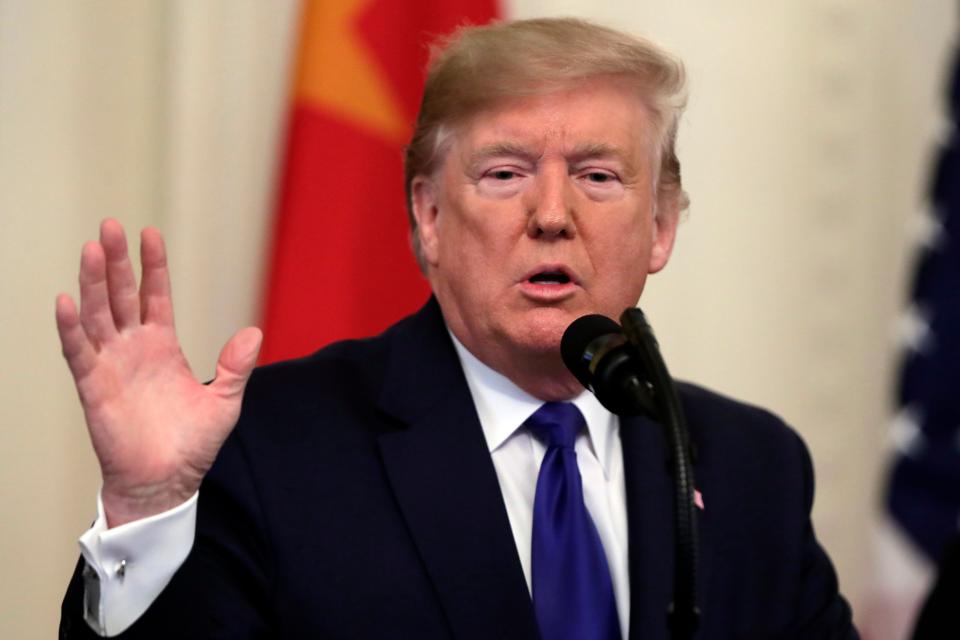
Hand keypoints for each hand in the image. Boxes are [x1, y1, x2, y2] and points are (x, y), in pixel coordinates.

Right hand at [56, 219, 261, 526]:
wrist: (168, 483)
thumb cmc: (192, 444)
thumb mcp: (225, 400)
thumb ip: (236, 366)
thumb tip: (254, 331)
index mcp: (163, 347)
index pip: (155, 296)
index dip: (153, 266)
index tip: (150, 233)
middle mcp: (133, 350)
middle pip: (121, 296)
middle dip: (117, 262)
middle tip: (109, 226)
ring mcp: (111, 366)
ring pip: (98, 316)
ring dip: (94, 283)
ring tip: (92, 249)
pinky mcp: (94, 388)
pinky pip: (79, 353)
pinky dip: (71, 328)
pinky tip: (67, 301)